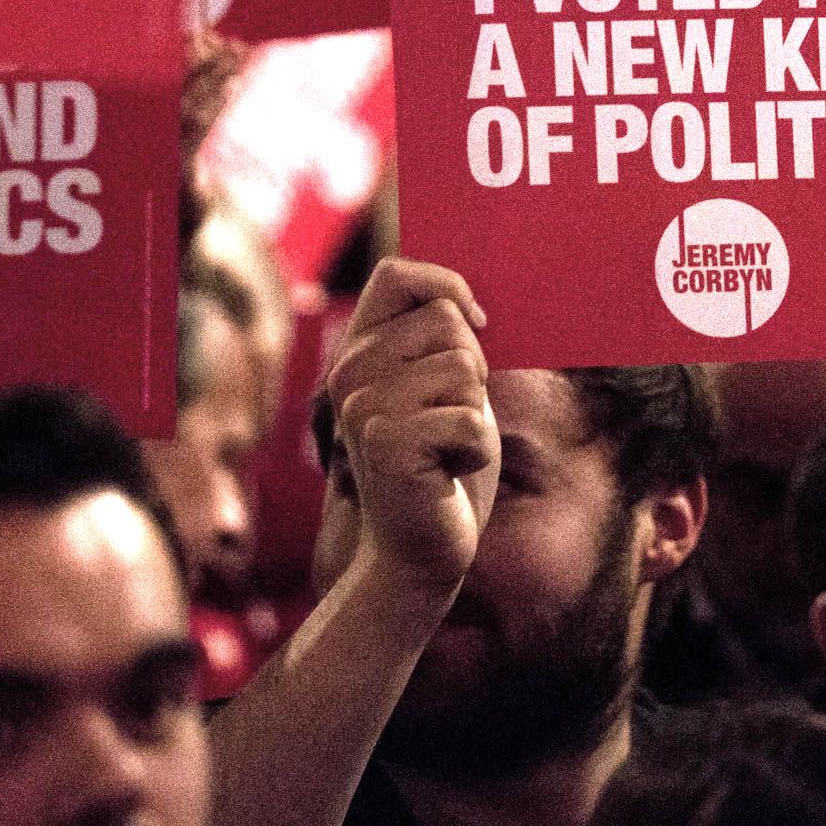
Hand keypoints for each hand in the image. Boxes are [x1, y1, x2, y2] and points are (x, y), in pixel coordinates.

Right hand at [326, 258, 500, 591]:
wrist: (419, 551)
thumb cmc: (443, 462)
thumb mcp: (442, 386)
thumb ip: (442, 340)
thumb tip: (468, 301)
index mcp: (358, 351)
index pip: (397, 274)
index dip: (446, 286)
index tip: (476, 324)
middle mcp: (349, 373)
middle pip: (448, 322)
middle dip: (473, 370)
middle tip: (447, 419)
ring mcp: (363, 408)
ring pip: (465, 369)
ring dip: (474, 415)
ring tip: (444, 449)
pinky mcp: (386, 444)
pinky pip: (471, 419)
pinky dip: (476, 450)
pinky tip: (447, 474)